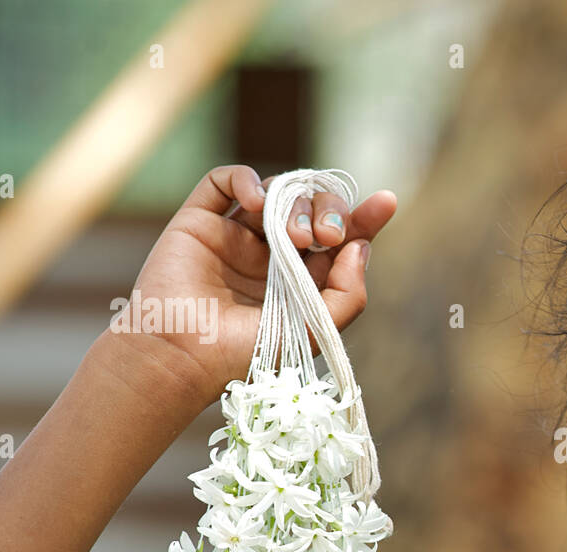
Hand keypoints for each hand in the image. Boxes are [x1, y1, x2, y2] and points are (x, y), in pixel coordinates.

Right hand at [107, 163, 396, 408]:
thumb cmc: (246, 354)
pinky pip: (224, 182)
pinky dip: (246, 180)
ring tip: (292, 236)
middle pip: (314, 210)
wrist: (180, 356)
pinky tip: (257, 202)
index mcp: (303, 282)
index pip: (341, 240)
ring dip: (295, 203)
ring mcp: (236, 237)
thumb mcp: (315, 332)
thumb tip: (362, 246)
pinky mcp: (199, 222)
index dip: (365, 218)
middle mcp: (272, 256)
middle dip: (330, 213)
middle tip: (326, 237)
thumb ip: (349, 294)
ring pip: (277, 193)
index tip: (386, 203)